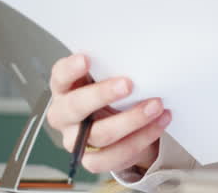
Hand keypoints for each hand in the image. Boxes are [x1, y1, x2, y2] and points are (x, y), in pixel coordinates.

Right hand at [45, 53, 171, 174]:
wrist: (118, 124)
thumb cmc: (110, 92)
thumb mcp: (107, 76)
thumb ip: (112, 68)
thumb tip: (136, 57)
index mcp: (64, 89)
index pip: (59, 77)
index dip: (70, 69)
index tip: (86, 59)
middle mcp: (64, 115)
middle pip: (75, 107)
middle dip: (102, 95)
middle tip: (128, 84)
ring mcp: (76, 140)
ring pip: (100, 134)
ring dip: (132, 120)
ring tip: (156, 105)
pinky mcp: (93, 160)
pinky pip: (116, 155)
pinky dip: (141, 138)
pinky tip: (158, 124)